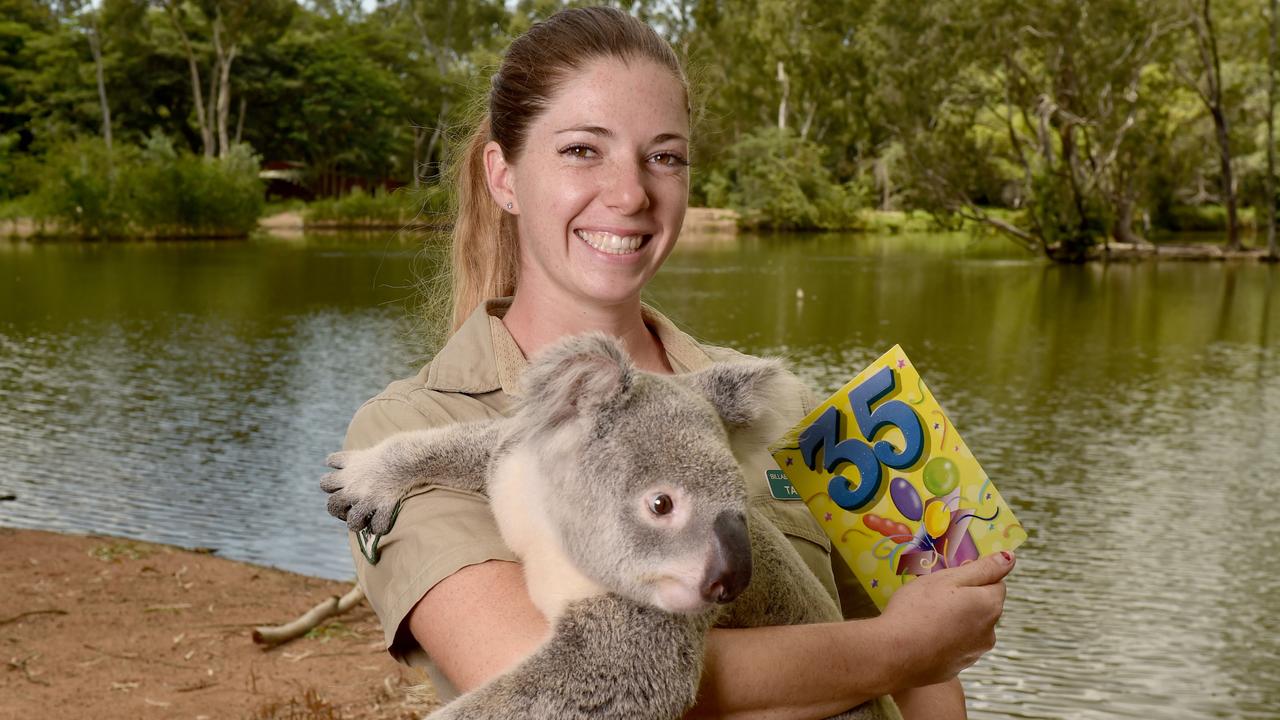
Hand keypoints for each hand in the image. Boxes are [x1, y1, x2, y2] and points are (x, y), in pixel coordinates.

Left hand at [320, 447, 403, 533]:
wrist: (406, 456)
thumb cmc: (392, 448)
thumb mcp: (367, 451)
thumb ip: (356, 459)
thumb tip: (353, 463)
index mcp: (348, 468)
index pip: (326, 479)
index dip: (331, 482)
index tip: (340, 484)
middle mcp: (353, 484)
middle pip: (332, 504)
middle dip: (337, 509)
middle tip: (346, 509)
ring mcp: (366, 497)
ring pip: (352, 519)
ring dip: (355, 523)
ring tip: (361, 522)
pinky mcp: (383, 505)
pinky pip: (377, 525)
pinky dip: (379, 527)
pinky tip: (380, 525)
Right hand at [877, 551, 1014, 689]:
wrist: (893, 654)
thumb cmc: (917, 609)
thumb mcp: (947, 579)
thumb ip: (982, 568)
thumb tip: (1009, 558)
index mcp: (989, 605)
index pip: (996, 582)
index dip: (973, 576)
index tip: (948, 578)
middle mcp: (989, 632)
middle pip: (983, 606)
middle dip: (965, 598)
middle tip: (933, 596)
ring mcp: (973, 653)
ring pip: (970, 626)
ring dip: (957, 619)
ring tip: (925, 617)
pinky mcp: (957, 667)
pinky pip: (957, 645)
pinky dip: (946, 638)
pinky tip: (923, 636)